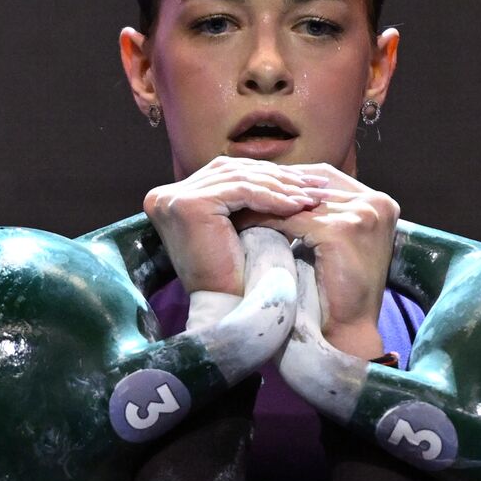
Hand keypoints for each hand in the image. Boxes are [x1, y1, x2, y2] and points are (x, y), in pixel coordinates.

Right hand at [144, 156, 325, 295]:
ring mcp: (173, 199)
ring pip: (240, 180)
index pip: (229, 174)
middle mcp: (165, 195)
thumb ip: (247, 195)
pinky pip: (241, 192)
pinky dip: (272, 197)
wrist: (226, 309)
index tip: (306, 182)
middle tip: (315, 184)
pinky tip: (296, 205)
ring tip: (310, 197)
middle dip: (278, 178)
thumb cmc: (235, 274)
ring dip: (281, 187)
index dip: (269, 176)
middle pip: (234, 172)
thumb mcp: (239, 225)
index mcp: (173, 197)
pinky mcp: (188, 205)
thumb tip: (285, 171)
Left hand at [238, 164, 398, 358]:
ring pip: (299, 201)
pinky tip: (244, 224)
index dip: (292, 180)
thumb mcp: (339, 242)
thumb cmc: (341, 292)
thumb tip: (289, 190)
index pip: (328, 177)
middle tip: (243, 190)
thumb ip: (327, 212)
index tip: (261, 183)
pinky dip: (266, 221)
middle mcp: (377, 204)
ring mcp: (362, 215)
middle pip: (314, 184)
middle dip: (277, 187)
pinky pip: (292, 219)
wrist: (349, 330)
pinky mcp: (342, 230)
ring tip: (238, 206)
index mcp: (381, 204)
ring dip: (267, 202)